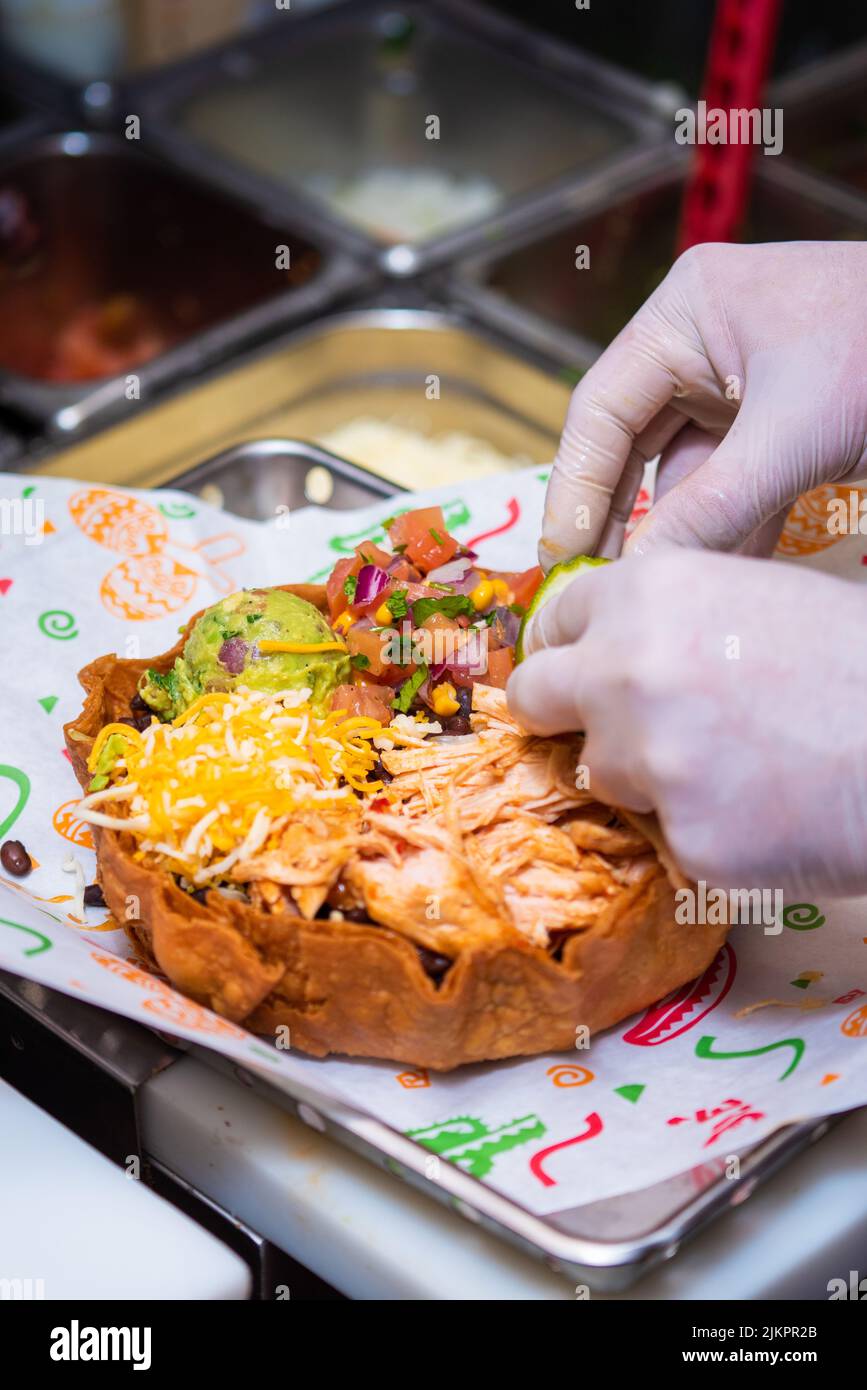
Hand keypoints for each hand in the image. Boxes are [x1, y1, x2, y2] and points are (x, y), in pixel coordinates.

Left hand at [508, 550, 866, 895]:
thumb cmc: (856, 660)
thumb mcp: (759, 596)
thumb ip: (669, 618)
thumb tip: (610, 644)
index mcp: (649, 593)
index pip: (554, 620)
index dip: (567, 648)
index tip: (575, 671)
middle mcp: (628, 670)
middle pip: (536, 697)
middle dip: (560, 715)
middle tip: (609, 728)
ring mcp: (651, 761)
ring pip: (600, 775)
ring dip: (645, 777)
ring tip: (732, 766)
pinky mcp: (685, 840)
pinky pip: (664, 837)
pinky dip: (703, 831)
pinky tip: (763, 809)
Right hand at [539, 241, 866, 567]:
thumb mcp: (794, 436)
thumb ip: (710, 510)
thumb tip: (643, 578)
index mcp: (688, 310)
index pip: (602, 408)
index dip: (576, 486)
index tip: (560, 557)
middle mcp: (703, 340)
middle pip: (633, 442)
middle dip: (623, 517)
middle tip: (595, 587)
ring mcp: (741, 379)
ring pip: (683, 471)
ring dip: (680, 533)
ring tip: (658, 595)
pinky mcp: (777, 418)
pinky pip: (732, 481)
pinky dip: (728, 528)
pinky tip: (719, 579)